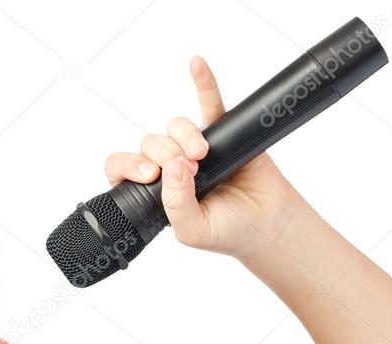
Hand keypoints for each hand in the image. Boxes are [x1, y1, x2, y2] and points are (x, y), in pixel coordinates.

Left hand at [103, 56, 308, 259]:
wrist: (268, 225)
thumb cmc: (228, 231)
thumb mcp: (192, 230)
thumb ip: (175, 205)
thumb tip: (171, 168)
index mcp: (154, 190)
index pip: (123, 168)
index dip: (129, 165)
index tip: (148, 174)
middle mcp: (170, 167)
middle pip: (151, 143)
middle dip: (165, 155)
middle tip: (189, 172)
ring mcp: (194, 148)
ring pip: (175, 127)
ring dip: (184, 136)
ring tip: (202, 155)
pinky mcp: (222, 132)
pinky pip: (210, 102)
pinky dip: (203, 82)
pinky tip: (196, 64)